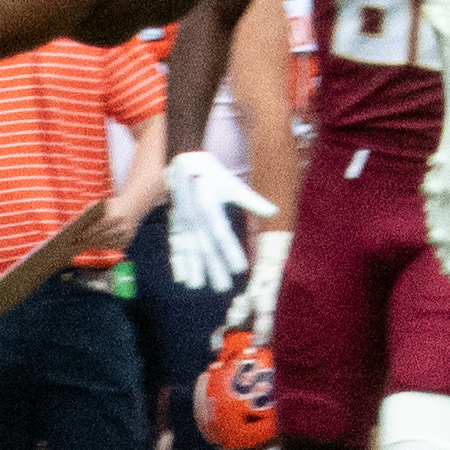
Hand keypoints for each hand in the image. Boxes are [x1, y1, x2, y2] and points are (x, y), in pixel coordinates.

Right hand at [159, 146, 275, 293]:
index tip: (240, 269)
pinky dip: (177, 261)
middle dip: (213, 268)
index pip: (222, 234)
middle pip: (205, 247)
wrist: (181, 161)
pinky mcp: (175, 224)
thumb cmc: (212, 174)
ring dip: (193, 268)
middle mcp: (194, 218)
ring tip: (198, 287)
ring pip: (189, 249)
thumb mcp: (233, 184)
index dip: (230, 252)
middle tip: (223, 288)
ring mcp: (183, 222)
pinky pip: (175, 245)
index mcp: (210, 208)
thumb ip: (252, 201)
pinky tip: (181, 278)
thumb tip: (274, 211)